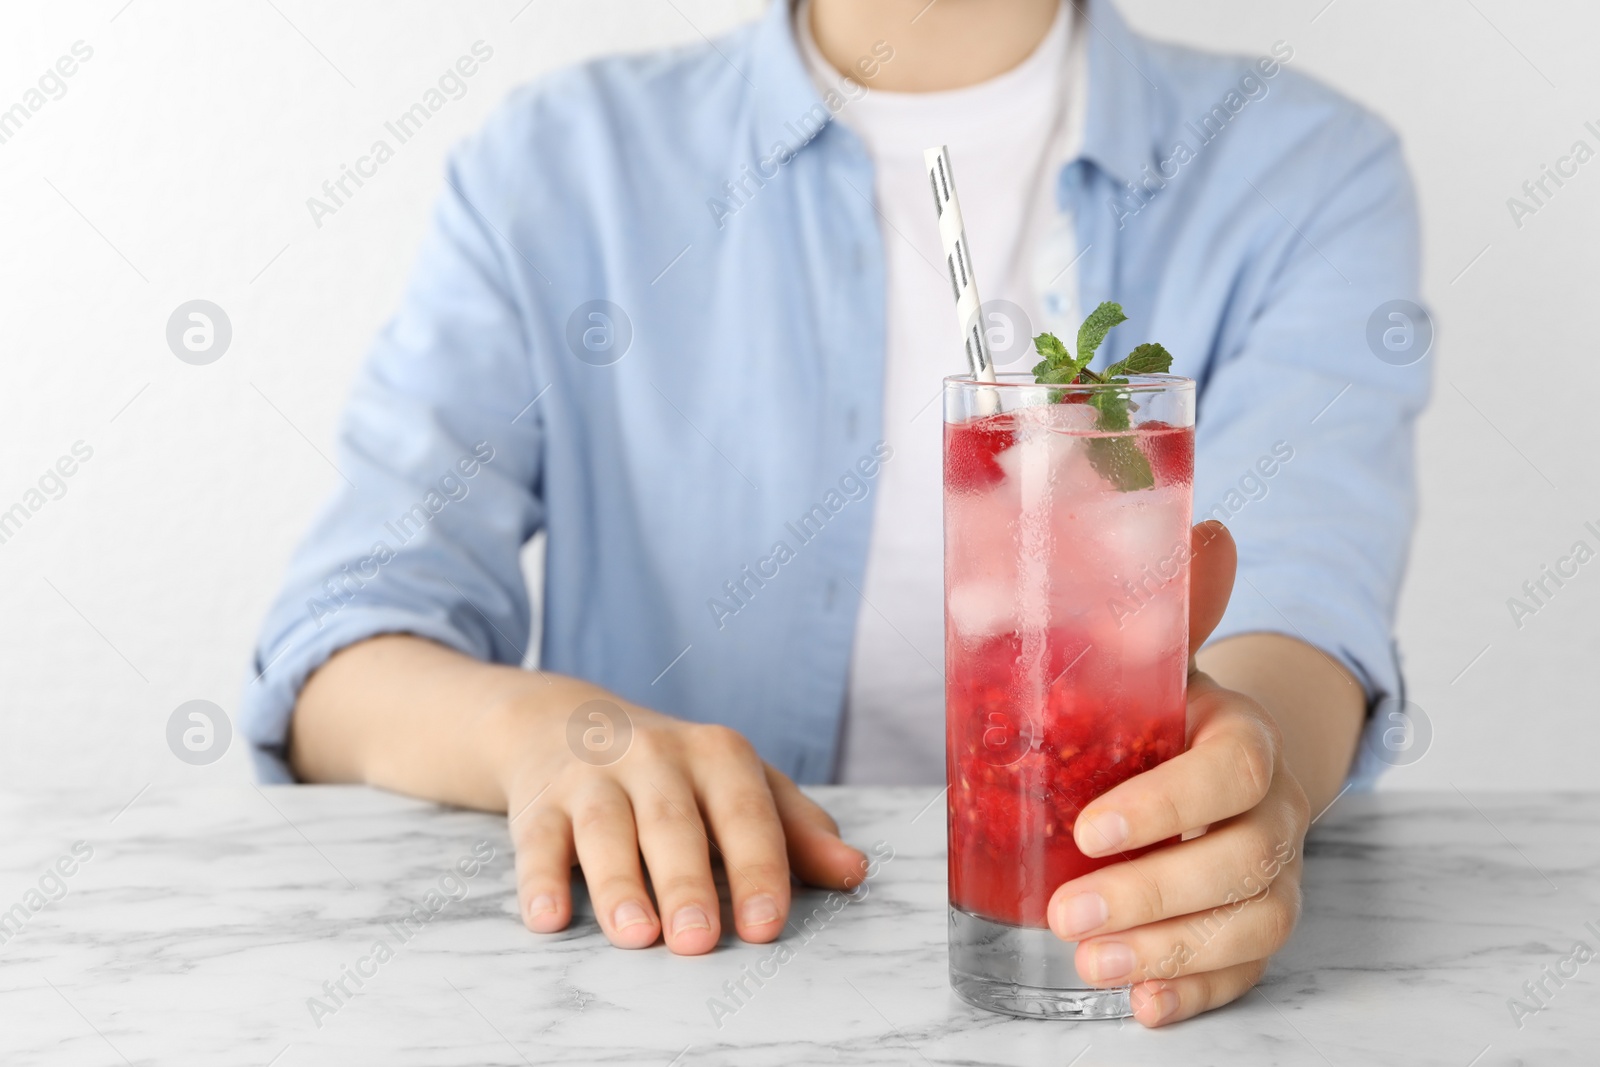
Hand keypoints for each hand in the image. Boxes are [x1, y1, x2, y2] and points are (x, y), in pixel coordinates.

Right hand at [501, 694, 866, 953]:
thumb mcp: (739, 784)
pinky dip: (539, 880)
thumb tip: (855, 872)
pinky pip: (537, 840)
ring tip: (635, 935)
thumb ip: (798, 831)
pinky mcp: (540, 802)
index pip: (745, 812)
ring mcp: (592, 777)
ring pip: (605, 829)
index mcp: (717, 755)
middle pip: (673, 822)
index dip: (758, 868)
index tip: (766, 925)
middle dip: (686, 881)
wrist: (563, 721)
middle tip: (698, 940)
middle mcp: (655, 757)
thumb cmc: (675, 772)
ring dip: (618, 884)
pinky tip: (549, 918)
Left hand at [1046, 521, 1312, 1025]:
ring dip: (1172, 953)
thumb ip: (1163, 602)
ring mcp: (1273, 869)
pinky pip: (1247, 967)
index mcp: (1242, 733)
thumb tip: (1208, 525)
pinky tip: (1142, 1005)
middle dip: (1155, 896)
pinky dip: (1199, 993)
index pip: (1227, 773)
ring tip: (1088, 964)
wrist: (1213, 750)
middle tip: (1066, 913)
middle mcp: (1272, 806)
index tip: (1087, 830)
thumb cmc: (1164, 706)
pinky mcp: (1256, 920)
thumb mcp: (1154, 655)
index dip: (1167, 807)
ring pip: (1251, 922)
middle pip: (1243, 862)